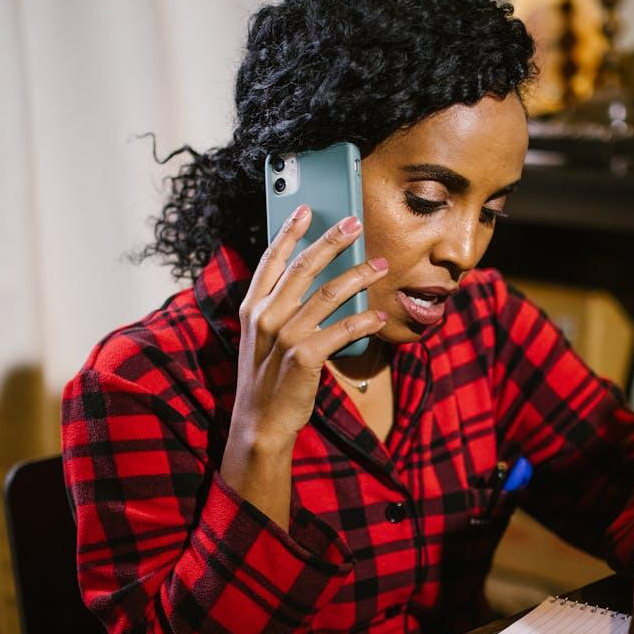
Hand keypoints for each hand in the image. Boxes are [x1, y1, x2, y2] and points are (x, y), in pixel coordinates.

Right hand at [221, 206, 386, 518]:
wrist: (259, 424)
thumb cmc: (266, 380)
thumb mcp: (262, 340)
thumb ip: (280, 310)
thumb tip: (317, 283)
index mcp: (252, 308)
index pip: (271, 260)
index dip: (289, 231)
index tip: (306, 209)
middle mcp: (265, 317)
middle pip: (304, 267)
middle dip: (332, 241)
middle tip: (355, 223)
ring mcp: (283, 337)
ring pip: (328, 294)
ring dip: (359, 276)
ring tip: (381, 265)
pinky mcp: (304, 357)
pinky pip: (341, 331)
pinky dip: (363, 321)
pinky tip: (378, 315)